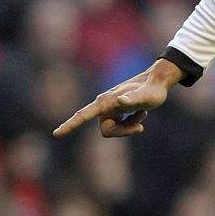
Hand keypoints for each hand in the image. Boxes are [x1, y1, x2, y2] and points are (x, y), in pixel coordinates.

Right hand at [52, 59, 182, 138]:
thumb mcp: (146, 97)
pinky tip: (141, 112)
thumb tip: (120, 101)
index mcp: (105, 102)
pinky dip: (132, 123)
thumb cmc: (152, 90)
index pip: (83, 115)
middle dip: (123, 132)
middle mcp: (105, 106)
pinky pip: (121, 127)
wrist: (158, 81)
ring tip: (142, 113)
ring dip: (130, 126)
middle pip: (106, 131)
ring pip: (114, 130)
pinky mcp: (117, 112)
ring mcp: (111, 109)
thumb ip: (134, 98)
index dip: (70, 125)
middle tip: (140, 127)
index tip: (56, 134)